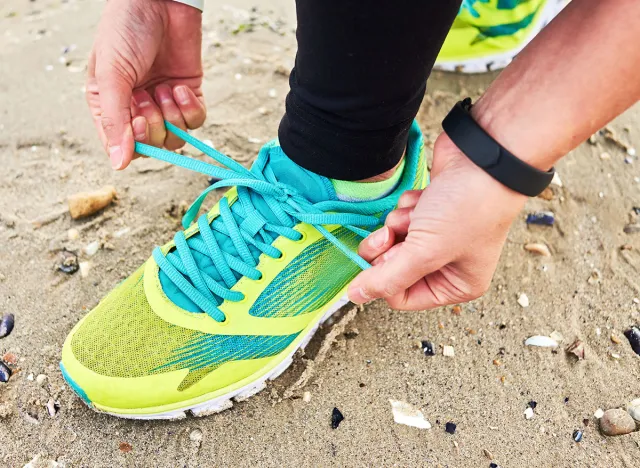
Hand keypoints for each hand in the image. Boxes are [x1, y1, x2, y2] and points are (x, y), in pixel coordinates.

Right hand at [86, 0, 205, 169]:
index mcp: (110, 106)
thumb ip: (114, 120)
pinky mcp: (188, 95)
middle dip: (155, 125)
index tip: (140, 121)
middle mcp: (137, 109)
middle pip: (153, 145)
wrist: (160, 0)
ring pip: (176, 138)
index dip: (135, 142)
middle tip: (149, 96)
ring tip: (165, 88)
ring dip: (173, 116)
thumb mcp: (112, 75)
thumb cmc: (126, 31)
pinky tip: (181, 86)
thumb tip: (118, 164)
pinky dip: (191, 108)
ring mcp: (164, 103)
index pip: (123, 146)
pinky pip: (196, 121)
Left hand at [348, 134, 527, 309]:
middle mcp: (448, 264)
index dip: (385, 279)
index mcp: (456, 285)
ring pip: (392, 239)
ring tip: (420, 212)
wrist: (482, 156)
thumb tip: (357, 296)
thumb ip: (387, 278)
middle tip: (395, 234)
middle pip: (392, 269)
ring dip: (398, 223)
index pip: (401, 297)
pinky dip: (407, 206)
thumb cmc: (468, 208)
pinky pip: (399, 217)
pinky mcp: (428, 210)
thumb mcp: (425, 252)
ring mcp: (438, 235)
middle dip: (390, 248)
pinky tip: (425, 198)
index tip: (382, 258)